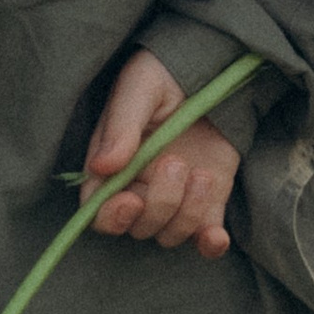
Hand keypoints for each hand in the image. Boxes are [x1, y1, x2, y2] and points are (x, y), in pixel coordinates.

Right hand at [85, 49, 239, 258]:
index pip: (98, 211)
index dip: (111, 217)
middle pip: (139, 227)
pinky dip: (210, 244)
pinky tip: (216, 235)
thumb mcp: (139, 88)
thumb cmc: (164, 74)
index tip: (131, 200)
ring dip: (188, 214)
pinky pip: (205, 239)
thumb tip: (102, 166)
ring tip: (202, 175)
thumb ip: (121, 126)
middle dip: (160, 203)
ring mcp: (174, 198)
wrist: (211, 69)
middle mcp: (139, 188)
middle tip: (176, 163)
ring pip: (171, 234)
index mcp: (112, 166)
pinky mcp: (208, 202)